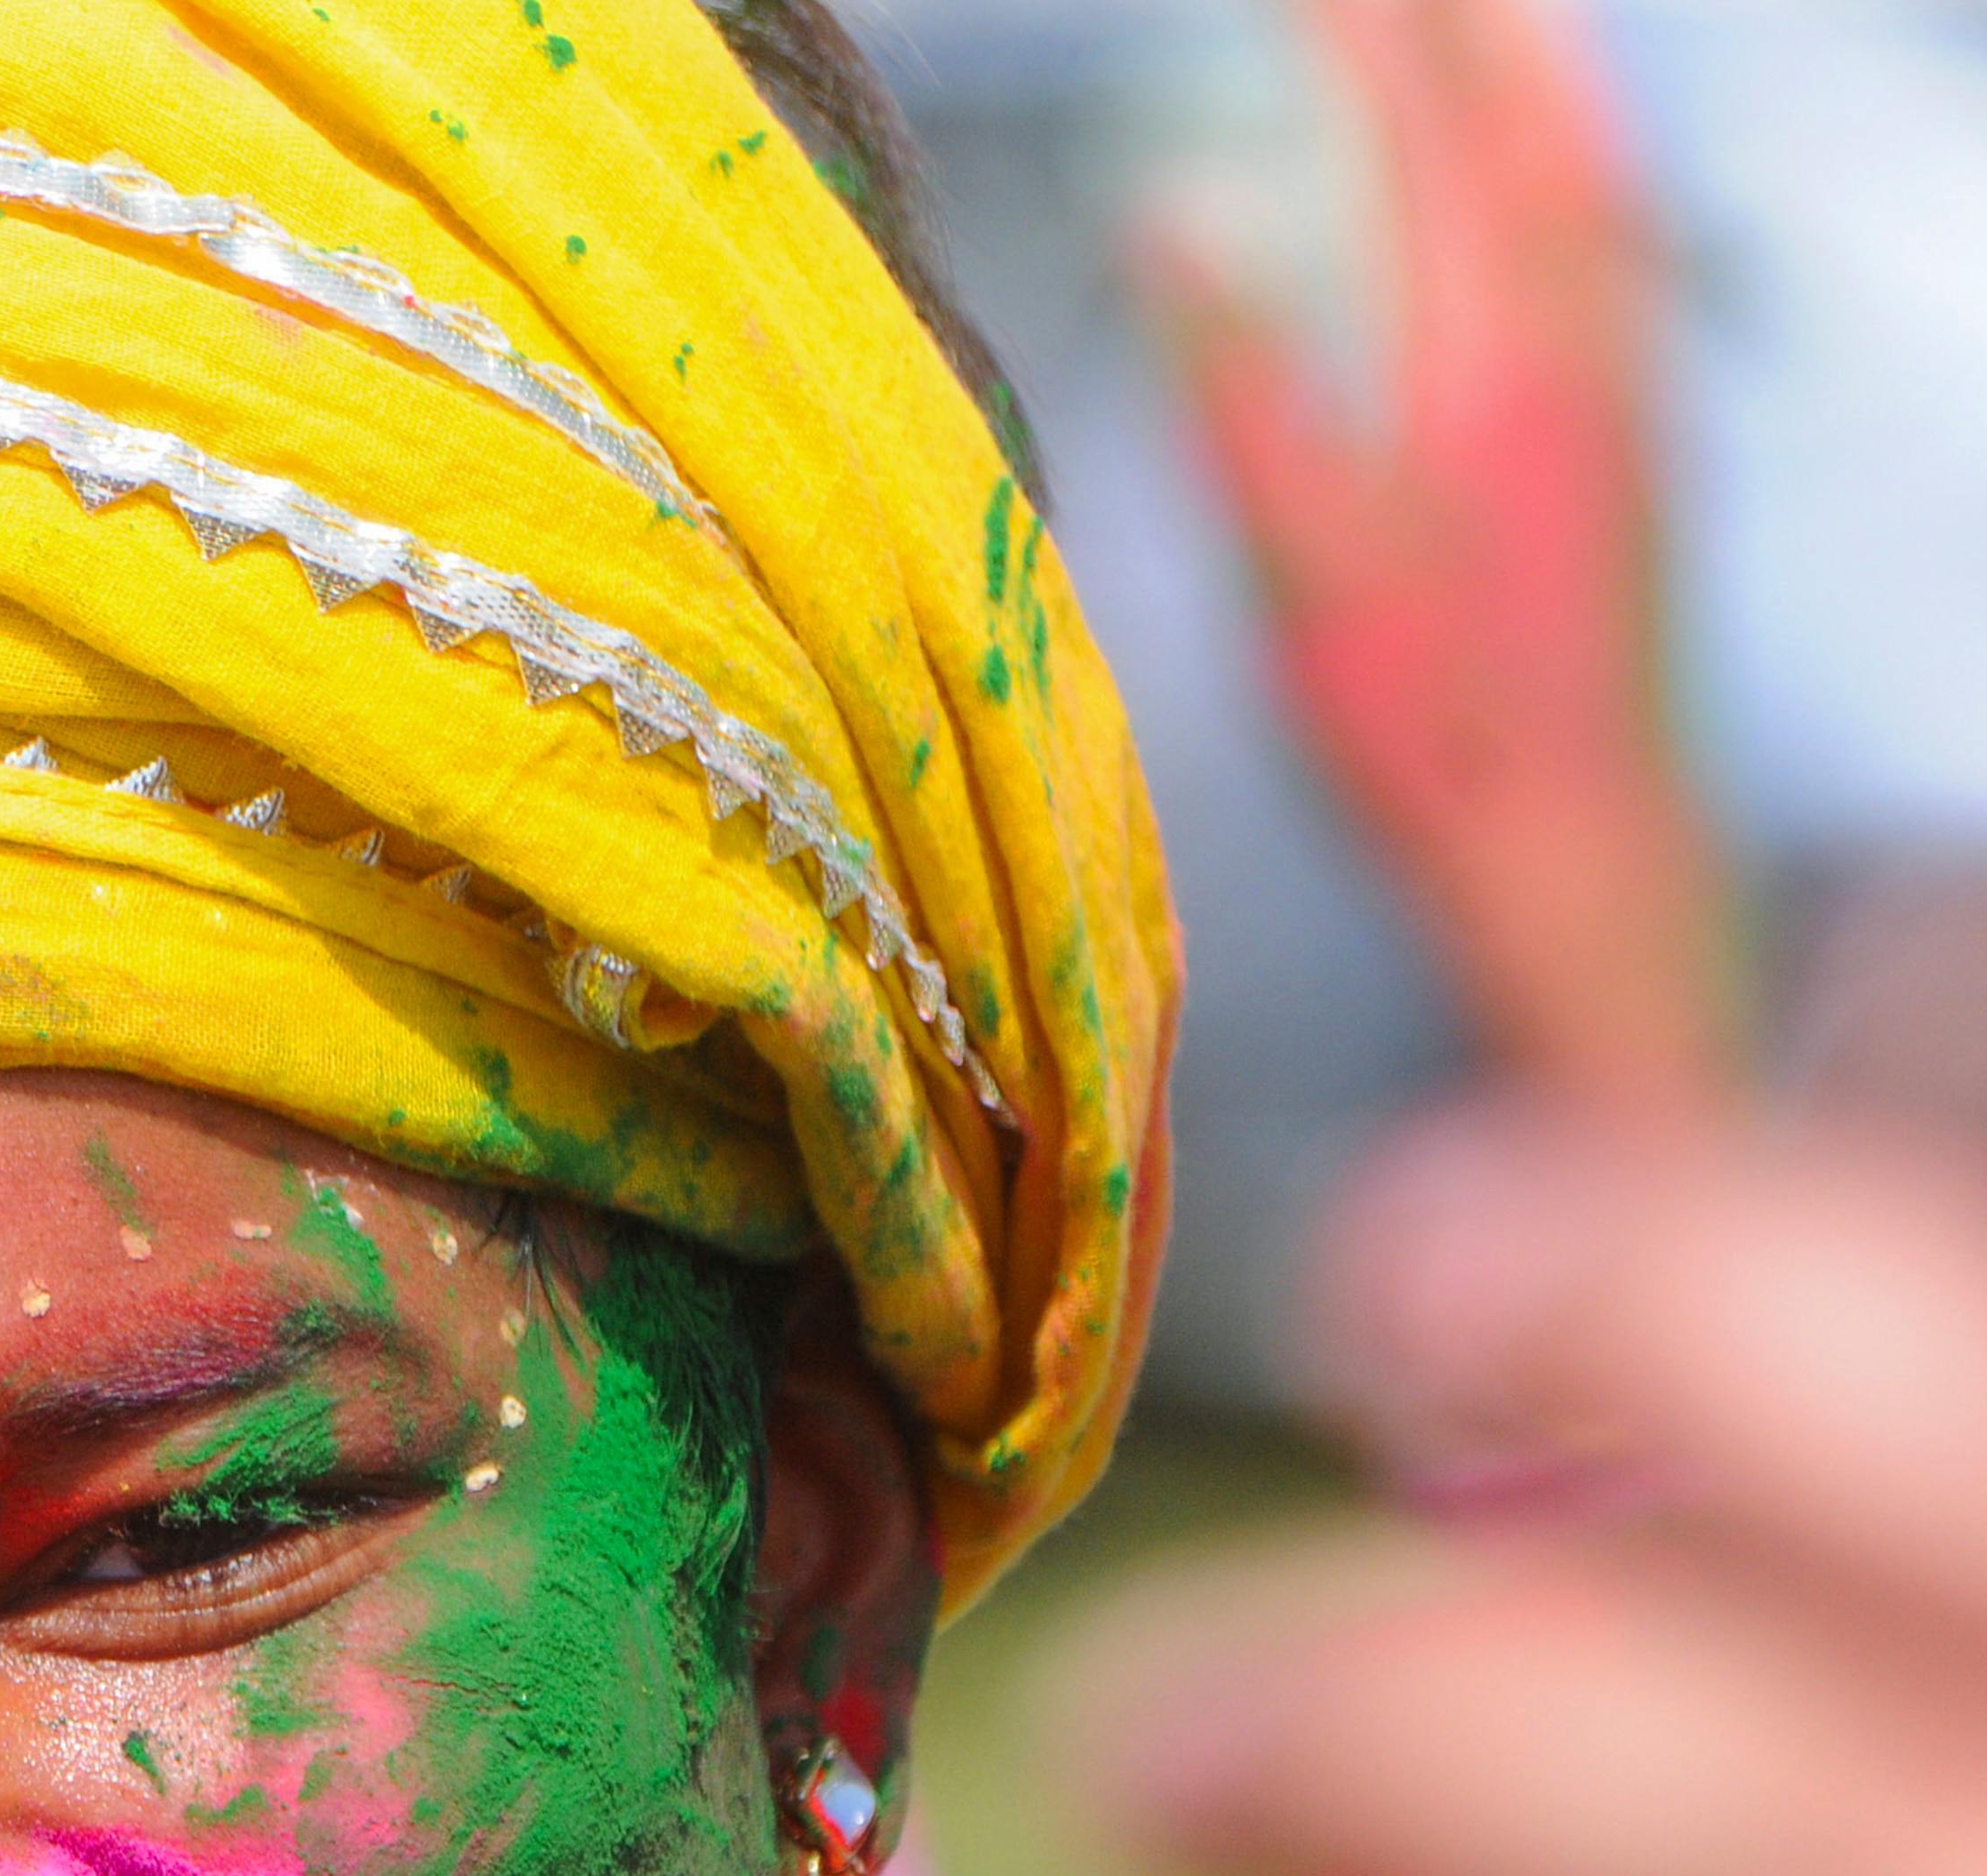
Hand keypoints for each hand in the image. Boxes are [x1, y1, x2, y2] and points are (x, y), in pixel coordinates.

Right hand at [1144, 0, 1737, 1104]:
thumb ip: (1244, 392)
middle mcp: (1585, 354)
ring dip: (1539, 80)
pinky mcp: (1638, 452)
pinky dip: (1577, 175)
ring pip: (1595, 181)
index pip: (1427, 142)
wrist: (1585, 856)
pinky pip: (1617, 256)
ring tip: (1494, 19)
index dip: (1365, 37)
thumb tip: (1171, 223)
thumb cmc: (1430, 745)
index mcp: (1497, 365)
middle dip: (1470, 25)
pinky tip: (1556, 188)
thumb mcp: (1306, 576)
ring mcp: (1626, 399)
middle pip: (1537, 127)